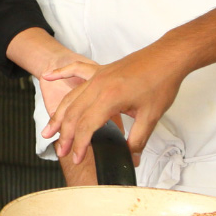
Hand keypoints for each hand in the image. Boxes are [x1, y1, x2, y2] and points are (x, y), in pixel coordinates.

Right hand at [41, 43, 185, 165]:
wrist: (168, 57)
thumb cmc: (161, 82)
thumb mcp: (152, 116)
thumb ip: (138, 139)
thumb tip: (131, 157)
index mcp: (110, 98)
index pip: (87, 126)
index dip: (80, 144)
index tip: (77, 158)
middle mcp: (98, 86)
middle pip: (73, 114)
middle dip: (64, 135)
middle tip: (61, 151)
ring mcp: (97, 76)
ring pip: (71, 97)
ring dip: (58, 115)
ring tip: (48, 130)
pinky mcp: (100, 70)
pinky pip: (75, 70)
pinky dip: (60, 73)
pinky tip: (48, 75)